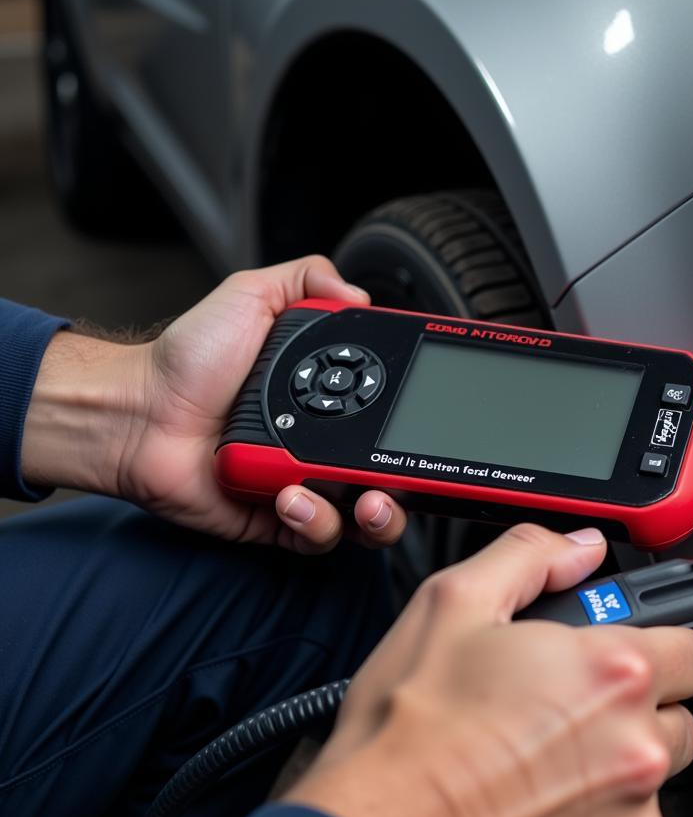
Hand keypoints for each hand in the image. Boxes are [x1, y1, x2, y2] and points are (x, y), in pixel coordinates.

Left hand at [23, 257, 407, 551]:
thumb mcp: (251, 297)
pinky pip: (319, 537)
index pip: (393, 418)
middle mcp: (326, 447)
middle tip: (406, 478)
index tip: (428, 421)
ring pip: (368, 520)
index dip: (417, 425)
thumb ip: (307, 280)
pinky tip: (294, 495)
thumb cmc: (188, 360)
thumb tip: (360, 294)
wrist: (140, 410)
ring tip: (365, 500)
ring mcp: (307, 487)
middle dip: (414, 486)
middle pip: (396, 478)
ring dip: (378, 516)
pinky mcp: (280, 522)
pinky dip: (317, 522)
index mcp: (331, 403)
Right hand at [286, 524, 692, 816]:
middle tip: (565, 707)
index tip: (623, 655)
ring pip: (648, 783)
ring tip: (534, 760)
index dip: (656, 645)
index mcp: (613, 675)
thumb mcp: (453, 605)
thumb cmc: (409, 735)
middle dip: (635, 710)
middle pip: (676, 720)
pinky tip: (528, 808)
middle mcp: (637, 750)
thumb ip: (530, 558)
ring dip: (610, 770)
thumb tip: (579, 548)